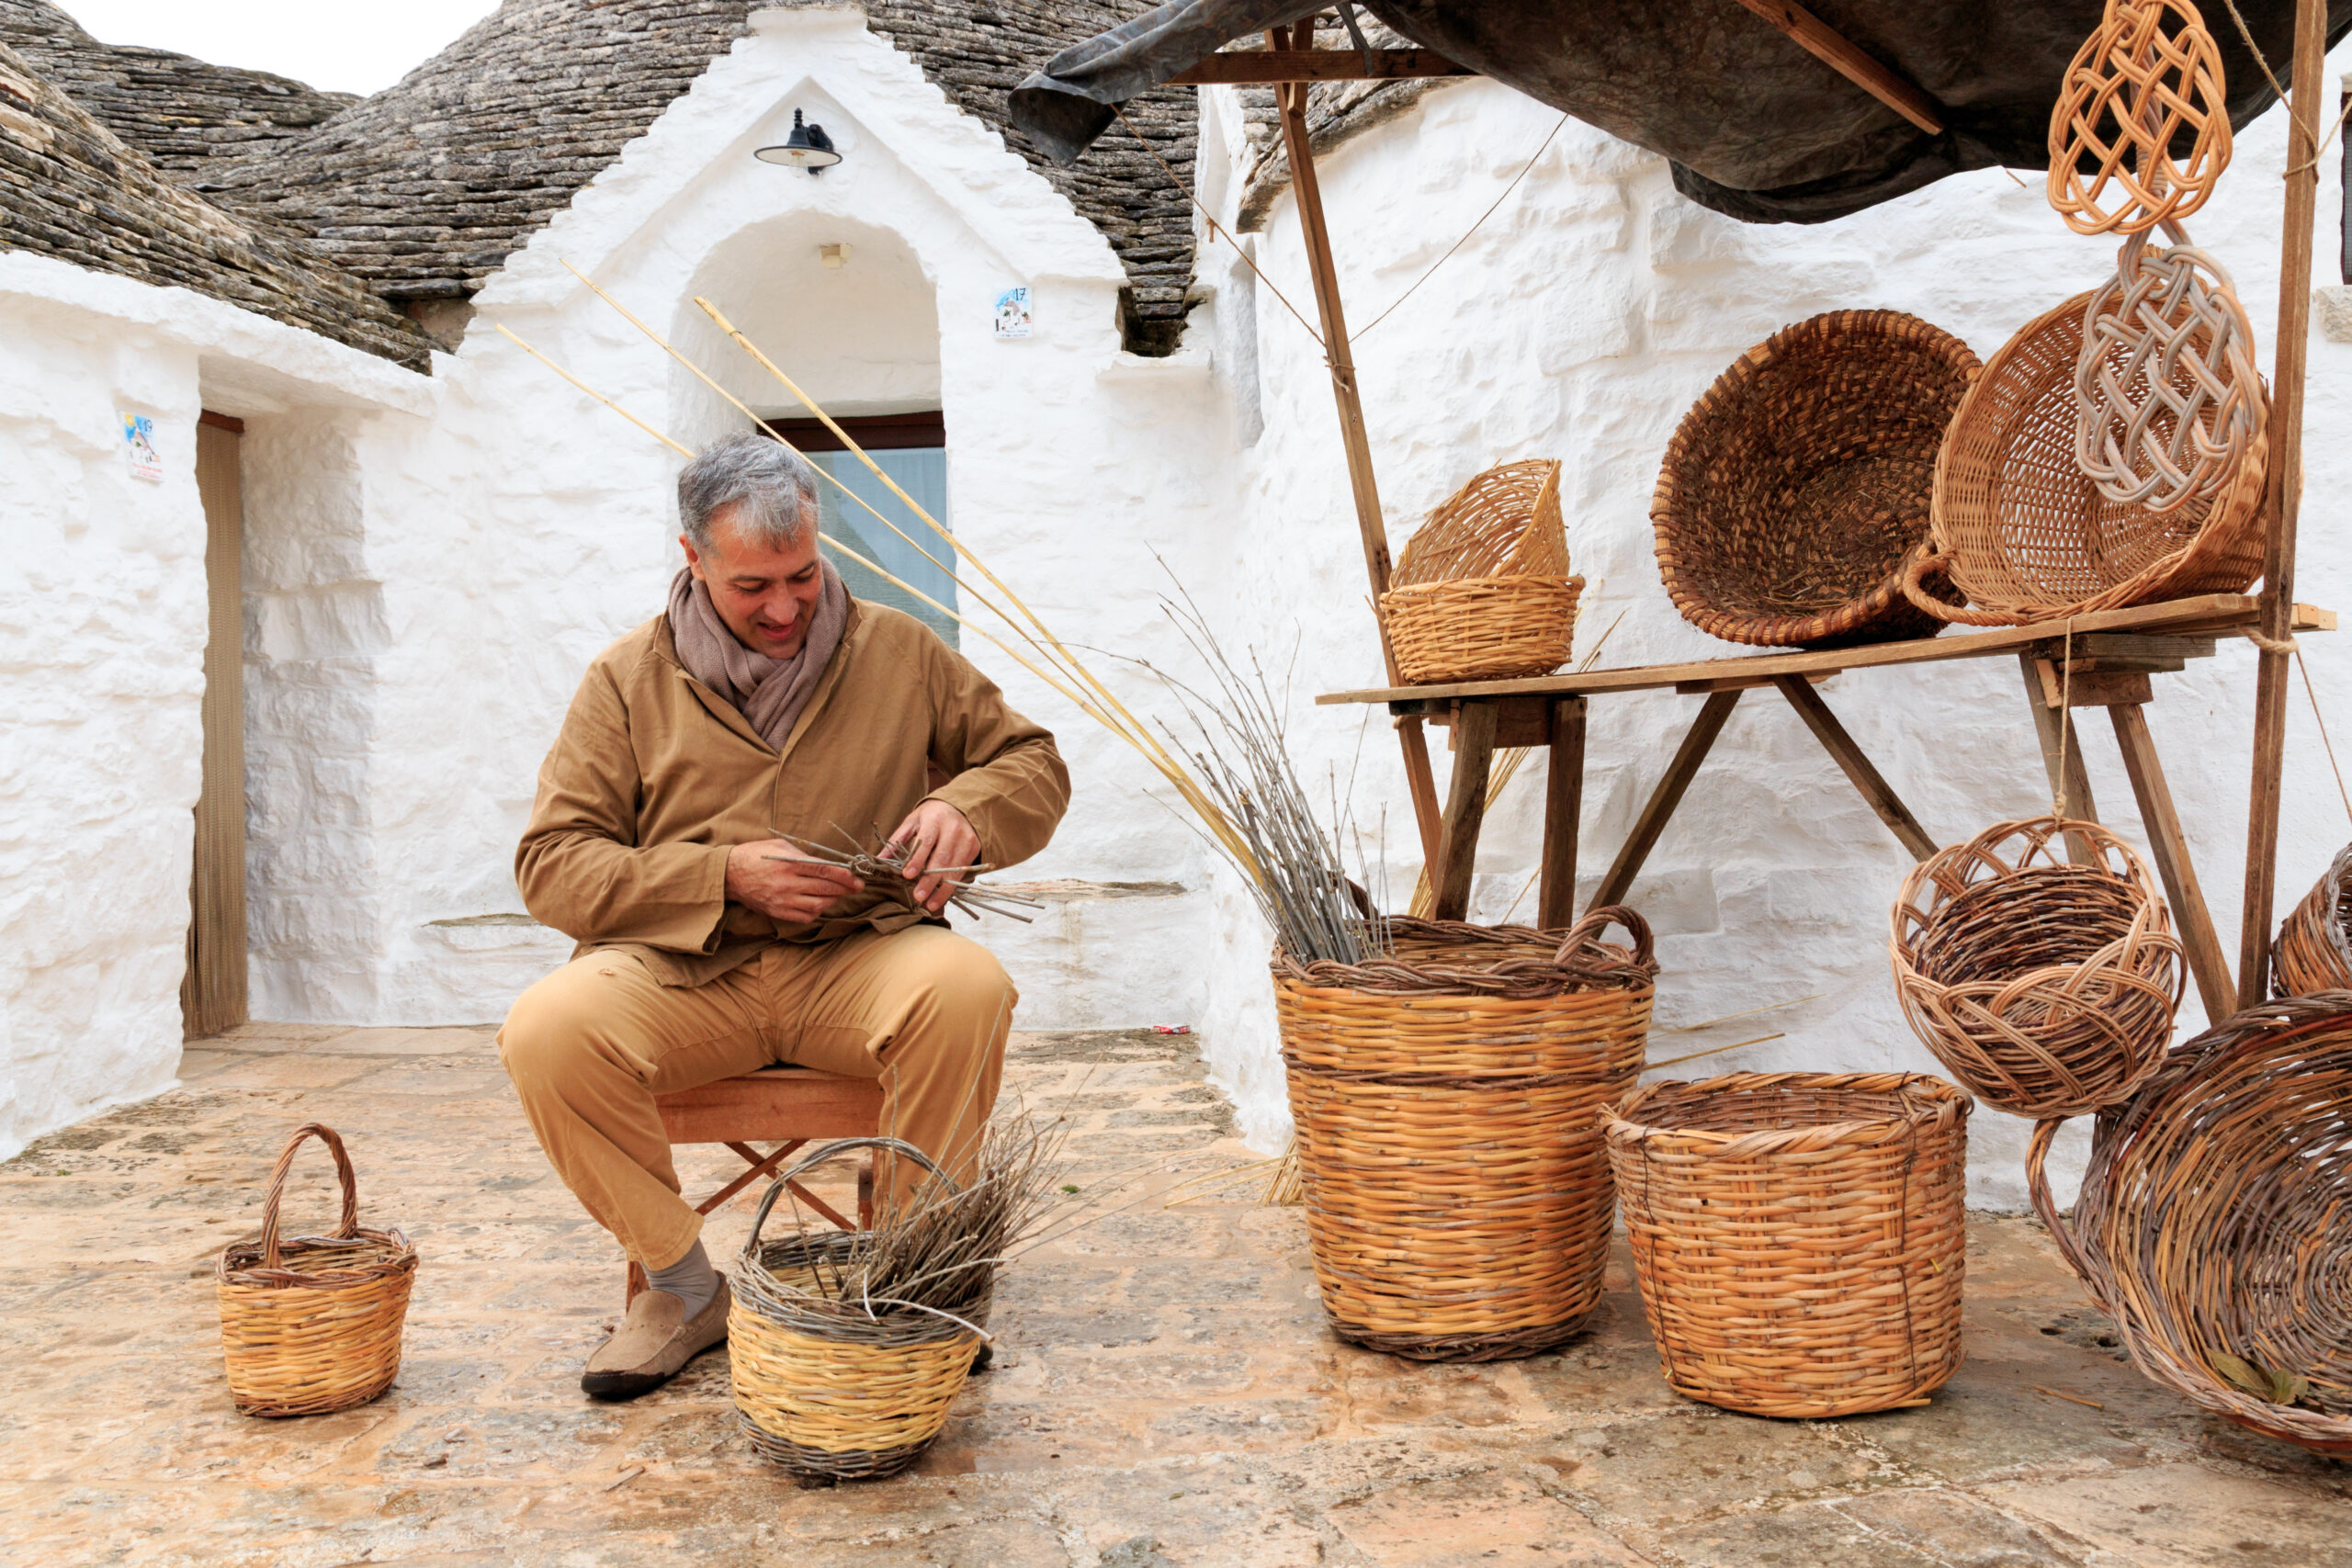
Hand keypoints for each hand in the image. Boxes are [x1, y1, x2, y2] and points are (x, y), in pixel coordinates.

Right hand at [725, 840, 861, 923]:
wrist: (729, 875)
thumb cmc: (755, 855)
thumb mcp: (779, 845)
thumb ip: (803, 854)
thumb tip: (827, 863)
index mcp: (788, 863)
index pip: (825, 871)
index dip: (845, 876)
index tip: (857, 878)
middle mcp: (787, 884)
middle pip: (825, 889)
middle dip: (846, 889)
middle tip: (857, 887)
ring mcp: (782, 900)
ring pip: (819, 905)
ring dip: (833, 900)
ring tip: (838, 894)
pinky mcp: (778, 912)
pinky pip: (806, 916)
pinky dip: (817, 911)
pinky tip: (820, 903)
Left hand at [886, 800, 980, 914]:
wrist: (959, 807)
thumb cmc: (931, 817)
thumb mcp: (912, 821)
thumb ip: (897, 839)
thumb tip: (879, 859)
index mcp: (935, 820)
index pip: (927, 842)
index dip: (917, 860)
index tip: (907, 875)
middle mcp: (954, 829)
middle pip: (942, 858)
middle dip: (930, 880)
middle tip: (919, 896)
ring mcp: (967, 839)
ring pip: (955, 869)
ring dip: (943, 889)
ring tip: (931, 903)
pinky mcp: (975, 848)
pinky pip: (963, 871)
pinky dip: (952, 885)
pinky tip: (942, 896)